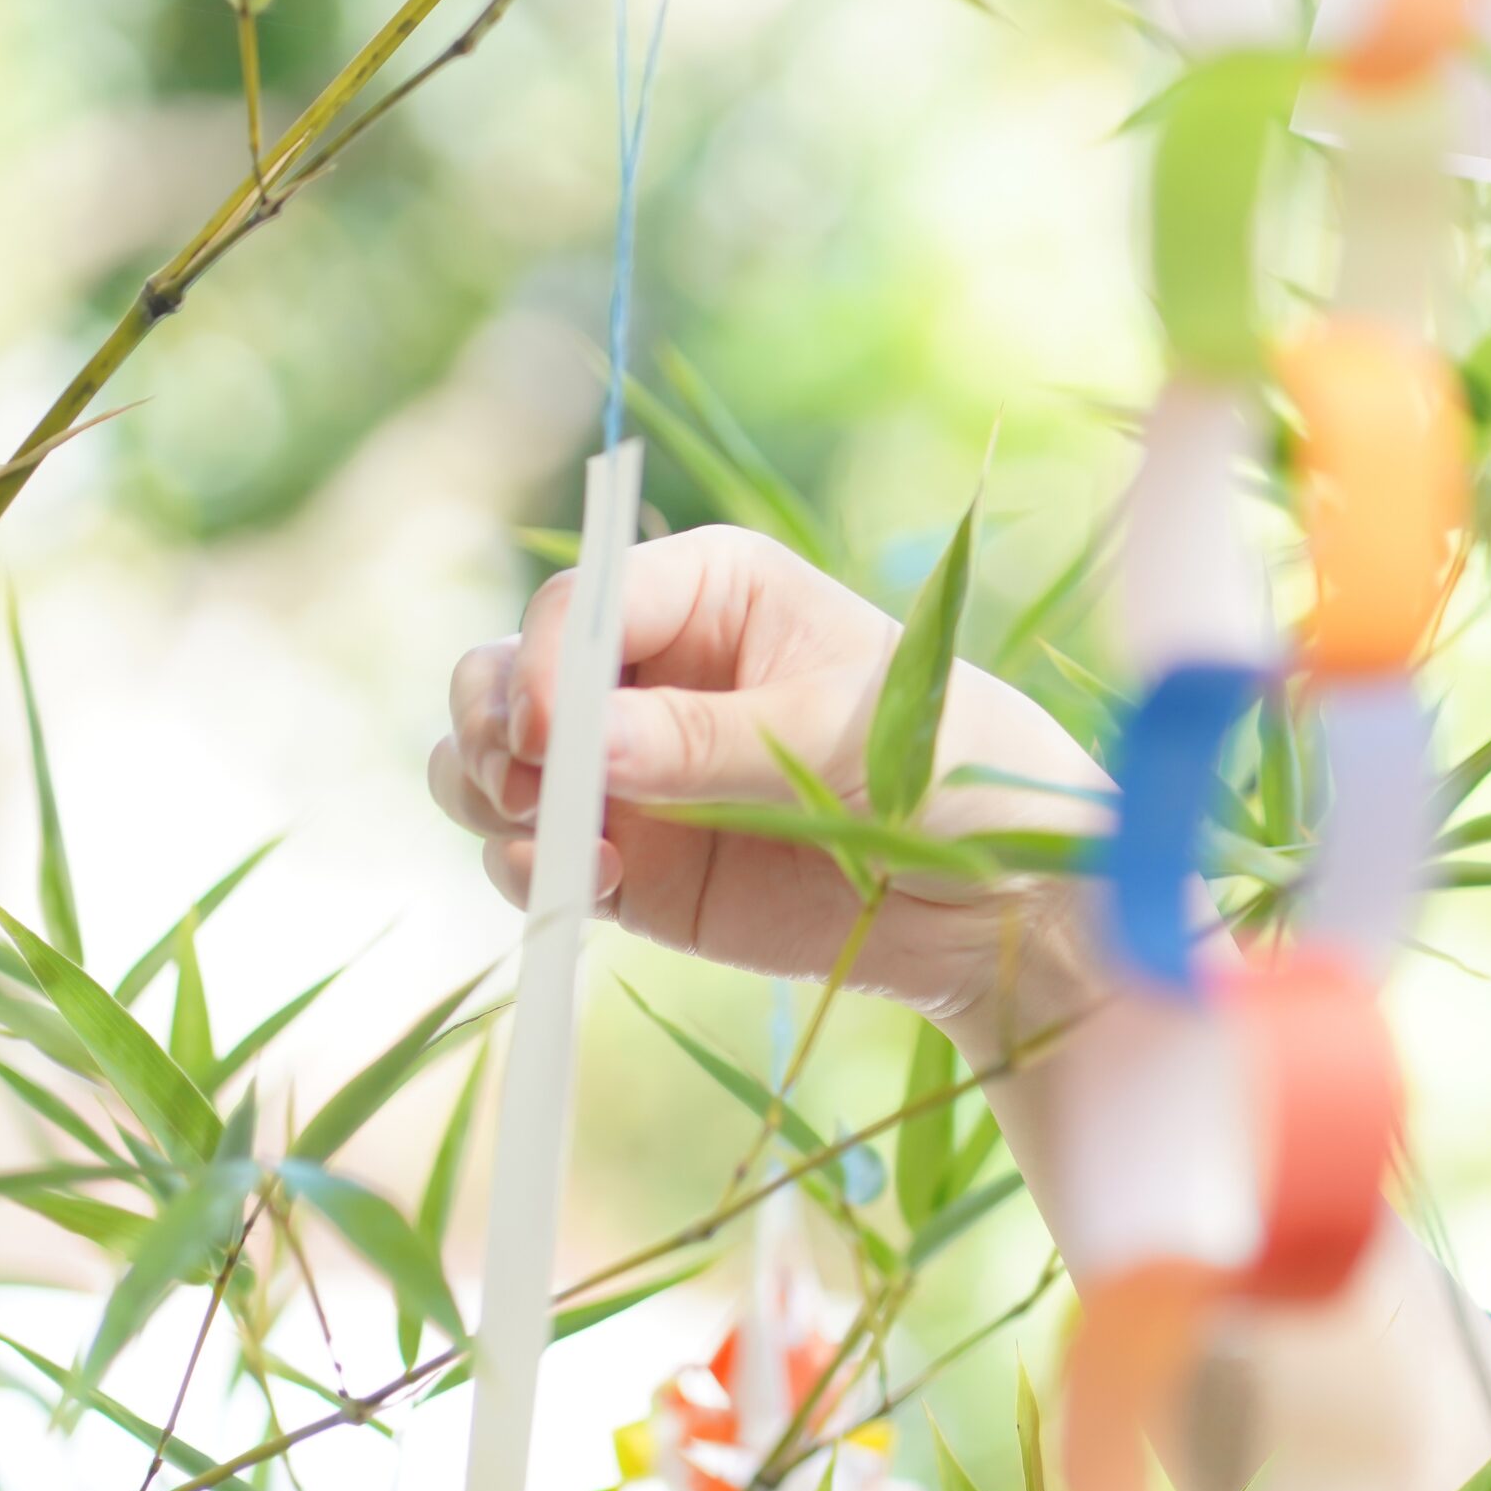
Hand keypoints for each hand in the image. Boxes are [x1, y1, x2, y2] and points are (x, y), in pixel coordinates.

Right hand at [430, 525, 1109, 1056]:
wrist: (1004, 899)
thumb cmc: (954, 765)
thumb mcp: (845, 738)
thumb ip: (709, 742)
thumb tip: (580, 744)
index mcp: (713, 591)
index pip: (585, 603)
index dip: (548, 661)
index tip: (548, 730)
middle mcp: (653, 671)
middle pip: (508, 672)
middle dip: (490, 722)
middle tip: (524, 781)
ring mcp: (633, 769)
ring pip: (493, 762)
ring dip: (487, 794)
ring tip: (552, 837)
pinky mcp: (635, 860)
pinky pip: (532, 854)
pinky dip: (527, 868)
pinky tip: (584, 882)